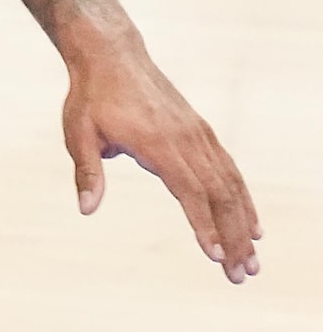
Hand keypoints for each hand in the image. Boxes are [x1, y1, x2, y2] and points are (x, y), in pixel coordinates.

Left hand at [63, 37, 258, 283]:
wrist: (112, 57)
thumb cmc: (91, 98)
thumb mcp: (78, 133)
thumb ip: (87, 172)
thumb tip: (87, 209)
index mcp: (158, 143)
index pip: (189, 191)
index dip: (203, 225)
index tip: (214, 256)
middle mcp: (187, 140)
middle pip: (219, 195)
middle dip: (233, 237)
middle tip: (242, 274)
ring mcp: (199, 135)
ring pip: (231, 185)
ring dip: (244, 223)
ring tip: (252, 260)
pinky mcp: (202, 133)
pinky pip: (229, 170)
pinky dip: (243, 199)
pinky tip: (252, 225)